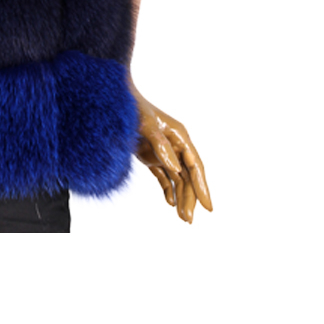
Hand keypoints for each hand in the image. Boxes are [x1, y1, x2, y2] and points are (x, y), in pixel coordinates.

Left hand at [128, 72, 212, 222]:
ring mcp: (163, 152)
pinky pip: (163, 176)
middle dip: (190, 198)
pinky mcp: (151, 157)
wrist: (115, 103)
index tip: (208, 206)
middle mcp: (175, 145)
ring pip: (177, 179)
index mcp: (180, 136)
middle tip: (188, 220)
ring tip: (183, 218)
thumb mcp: (147, 124)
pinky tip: (170, 203)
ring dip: (180, 197)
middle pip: (187, 176)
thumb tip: (176, 168)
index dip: (202, 186)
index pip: (195, 165)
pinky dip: (167, 189)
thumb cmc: (134, 109)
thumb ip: (161, 146)